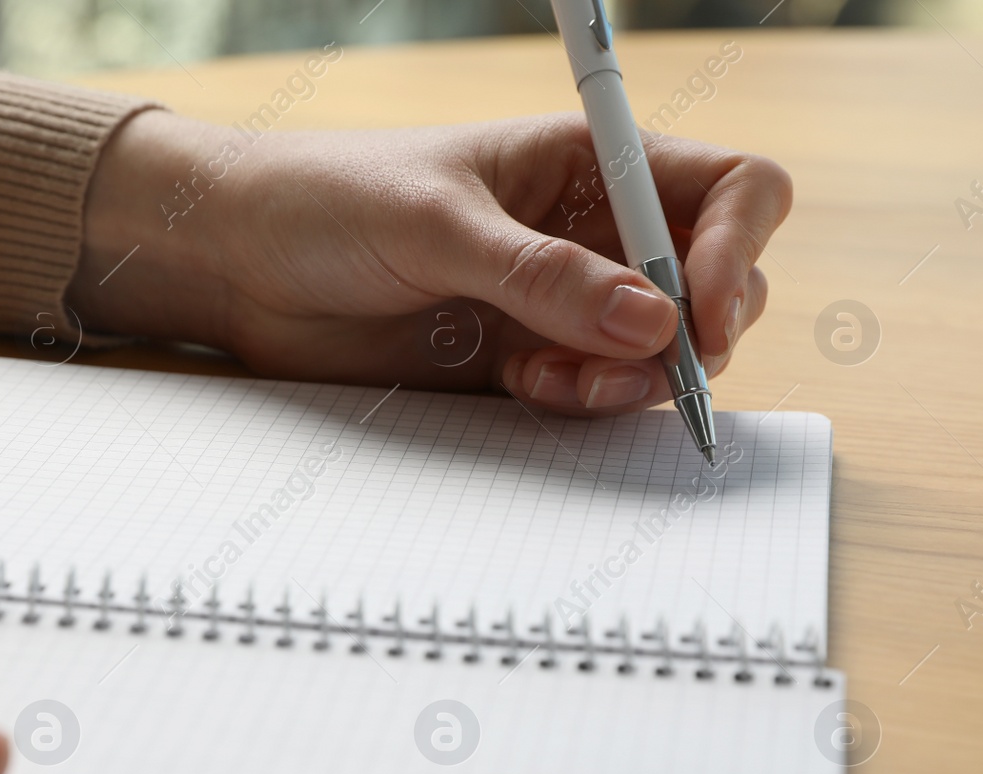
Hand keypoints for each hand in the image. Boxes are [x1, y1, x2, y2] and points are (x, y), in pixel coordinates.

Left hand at [68, 110, 789, 414]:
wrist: (245, 262)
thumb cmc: (330, 201)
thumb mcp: (436, 226)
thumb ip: (541, 275)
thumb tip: (654, 321)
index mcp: (589, 163)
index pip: (727, 189)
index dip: (737, 248)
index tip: (701, 313)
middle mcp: (590, 230)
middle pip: (711, 280)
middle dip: (693, 332)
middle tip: (638, 367)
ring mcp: (560, 300)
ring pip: (658, 349)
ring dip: (635, 379)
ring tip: (563, 383)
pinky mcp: (522, 357)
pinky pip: (593, 390)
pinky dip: (583, 401)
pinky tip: (530, 390)